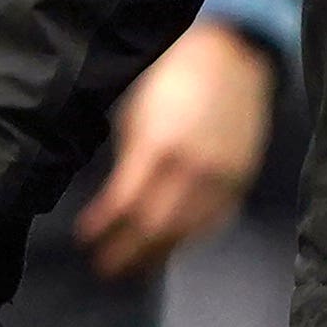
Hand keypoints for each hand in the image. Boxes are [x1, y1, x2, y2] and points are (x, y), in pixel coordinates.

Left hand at [73, 21, 276, 279]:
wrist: (231, 57)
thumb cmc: (172, 78)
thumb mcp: (135, 112)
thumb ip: (127, 158)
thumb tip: (114, 200)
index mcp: (160, 147)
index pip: (125, 204)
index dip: (103, 228)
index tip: (85, 240)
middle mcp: (194, 168)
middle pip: (155, 228)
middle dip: (127, 253)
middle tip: (104, 268)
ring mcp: (223, 177)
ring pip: (186, 232)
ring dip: (157, 255)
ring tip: (133, 269)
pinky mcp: (241, 180)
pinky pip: (213, 222)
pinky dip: (188, 240)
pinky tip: (170, 249)